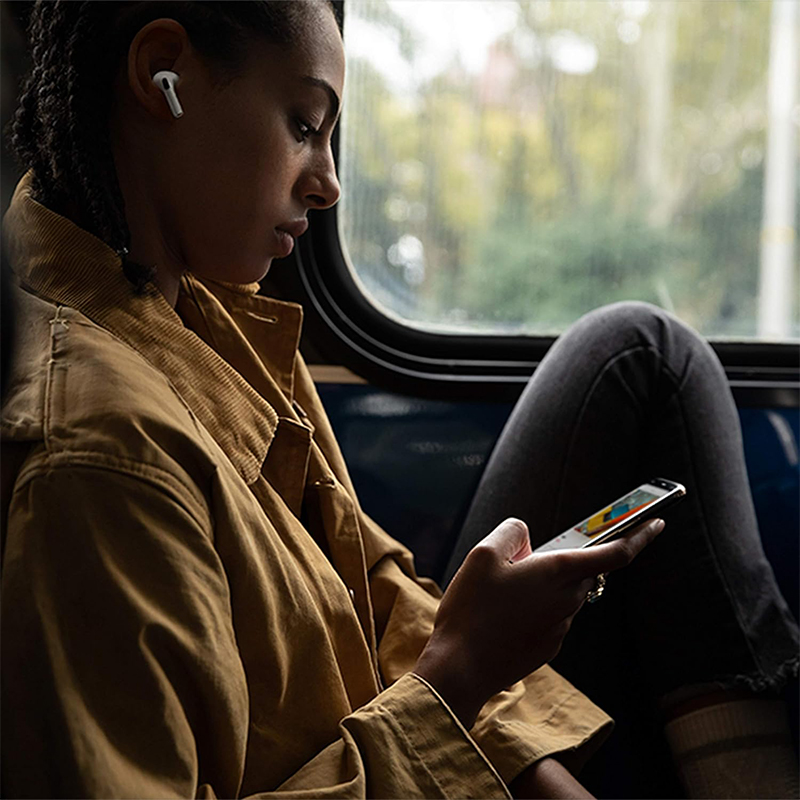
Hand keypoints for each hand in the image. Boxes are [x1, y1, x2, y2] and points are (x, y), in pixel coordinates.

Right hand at [414, 516, 663, 728]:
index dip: (639, 535)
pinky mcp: (548, 647)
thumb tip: (527, 537)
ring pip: (562, 594)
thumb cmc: (472, 609)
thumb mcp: (483, 555)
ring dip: (544, 585)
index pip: (614, 553)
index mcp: (558, 572)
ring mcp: (560, 627)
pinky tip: (501, 614)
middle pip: (580, 571)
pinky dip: (533, 608)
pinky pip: (549, 616)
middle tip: (523, 559)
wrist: (461, 667)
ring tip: (501, 591)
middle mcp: (567, 600)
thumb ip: (511, 533)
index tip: (657, 522)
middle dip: (561, 560)